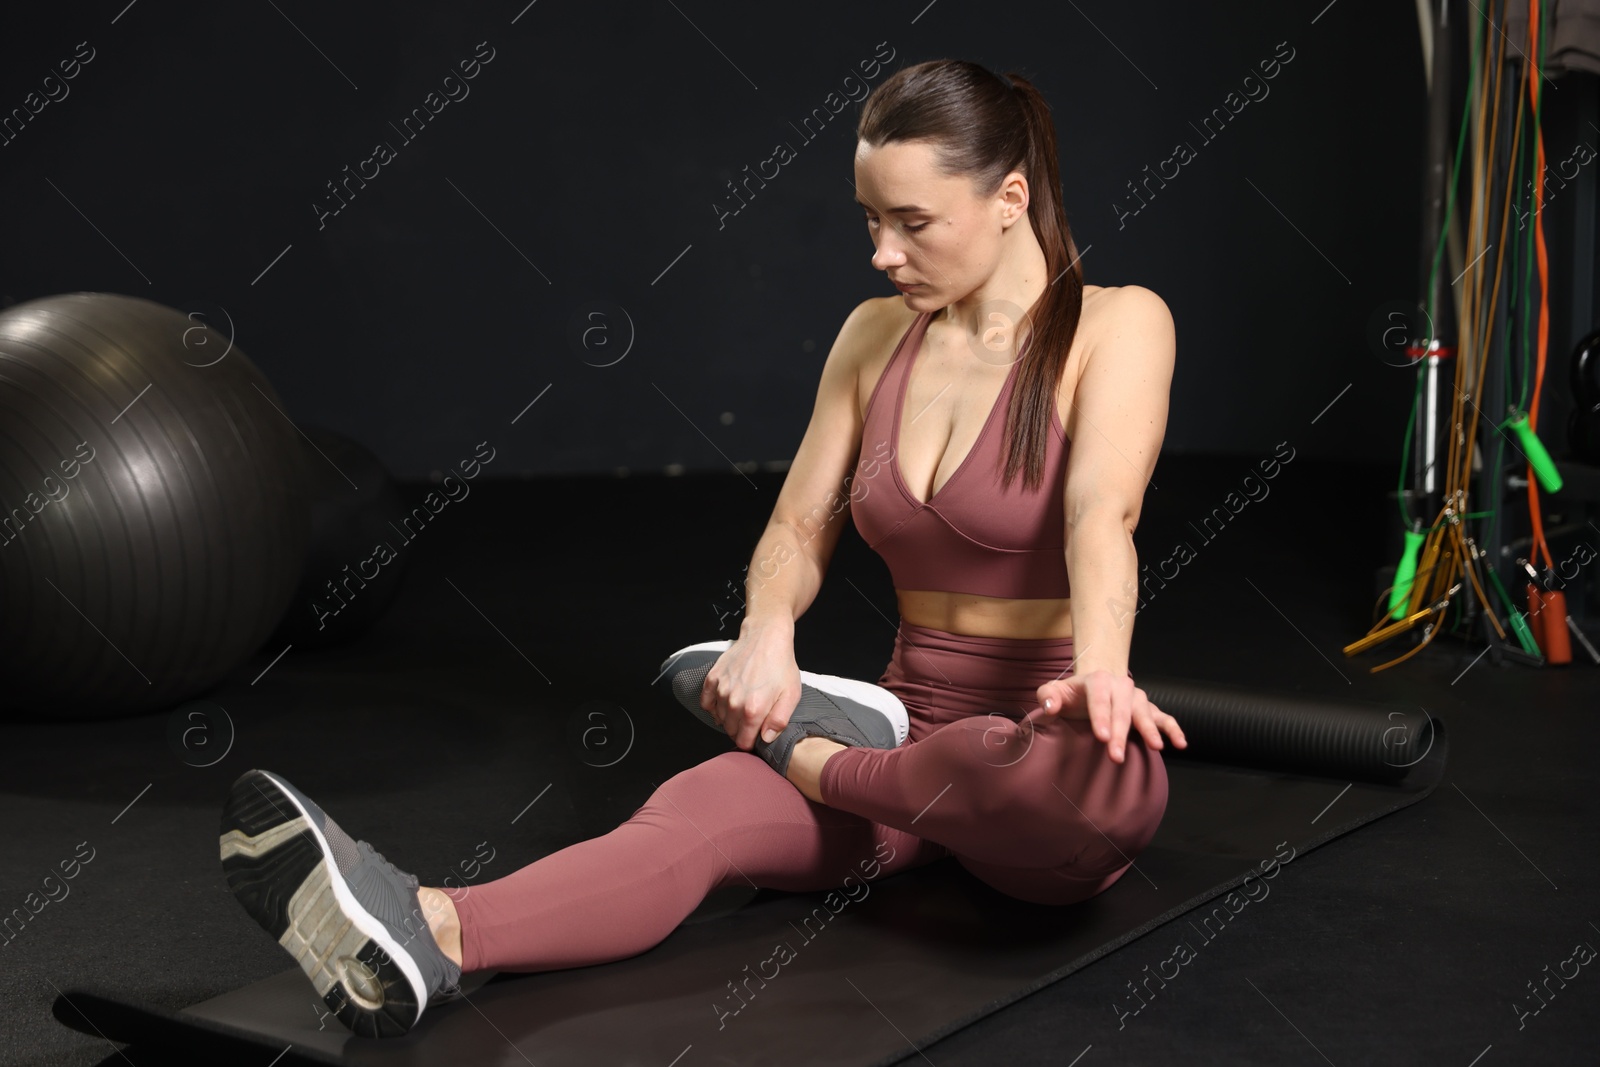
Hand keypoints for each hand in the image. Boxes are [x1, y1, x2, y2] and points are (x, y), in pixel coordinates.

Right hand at [700, 626, 802, 750]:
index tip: (756, 735)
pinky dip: (713, 707)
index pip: (744, 741)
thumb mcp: (791, 694)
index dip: (751, 741)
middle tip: (752, 719)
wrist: (766, 636)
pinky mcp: (712, 679)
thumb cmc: (781, 664)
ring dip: (729, 718)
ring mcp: (721, 690)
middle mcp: (734, 702)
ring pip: (719, 718)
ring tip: (742, 707)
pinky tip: (725, 702)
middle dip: (741, 730)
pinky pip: (706, 703)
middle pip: (731, 731)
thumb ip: (779, 720)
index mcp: (754, 710)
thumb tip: (767, 738)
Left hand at [1034, 670, 1186, 763]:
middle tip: (1116, 757)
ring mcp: (1137, 698)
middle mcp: (1121, 686)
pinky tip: (1180, 744)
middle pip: (1122, 710)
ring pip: (1145, 713)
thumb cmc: (1072, 694)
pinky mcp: (1149, 709)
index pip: (1099, 699)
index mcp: (1098, 680)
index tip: (1102, 737)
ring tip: (1156, 747)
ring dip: (1149, 730)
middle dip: (1121, 733)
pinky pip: (1165, 718)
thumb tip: (1049, 708)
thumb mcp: (1054, 691)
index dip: (1101, 717)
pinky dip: (1173, 729)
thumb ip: (1047, 696)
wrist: (1095, 685)